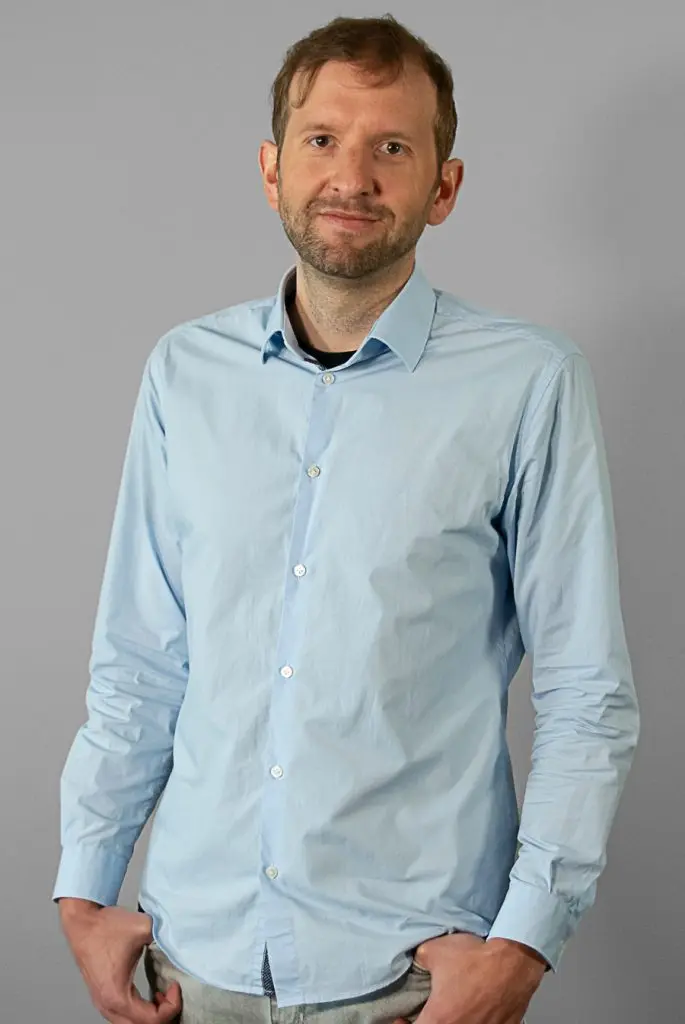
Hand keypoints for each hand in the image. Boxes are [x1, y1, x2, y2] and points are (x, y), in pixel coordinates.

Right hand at [58, 899, 181, 1022]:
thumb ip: (165, 936)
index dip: (172, 1005)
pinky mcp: (103, 998)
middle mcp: (108, 1005)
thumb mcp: (143, 927)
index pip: (153, 1020)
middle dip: (163, 1015)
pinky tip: (151, 995)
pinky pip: (124, 1017)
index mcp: (118, 995)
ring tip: (162, 995)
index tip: (175, 985)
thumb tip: (182, 941)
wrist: (83, 922)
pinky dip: (141, 1012)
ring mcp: (103, 1004)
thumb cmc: (106, 927)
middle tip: (172, 994)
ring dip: (151, 1015)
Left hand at [393, 932, 546, 1023]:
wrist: (512, 961)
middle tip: (427, 1015)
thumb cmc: (475, 958)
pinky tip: (474, 1013)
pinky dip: (476, 1021)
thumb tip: (416, 964)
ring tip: (453, 1012)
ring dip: (453, 1022)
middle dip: (429, 1023)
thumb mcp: (433, 950)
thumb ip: (419, 961)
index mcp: (438, 1019)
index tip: (402, 1019)